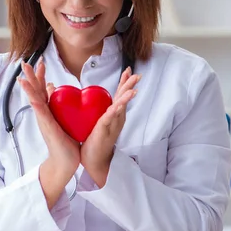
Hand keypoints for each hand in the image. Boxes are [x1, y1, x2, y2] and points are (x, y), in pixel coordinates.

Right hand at [17, 60, 80, 177]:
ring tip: (22, 76)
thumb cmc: (65, 139)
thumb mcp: (61, 117)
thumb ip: (56, 103)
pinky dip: (36, 104)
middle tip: (25, 62)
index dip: (40, 75)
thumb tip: (52, 87)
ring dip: (29, 88)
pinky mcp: (47, 128)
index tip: (41, 60)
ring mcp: (43, 120)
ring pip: (34, 100)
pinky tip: (33, 98)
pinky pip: (41, 113)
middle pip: (35, 91)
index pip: (42, 88)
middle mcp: (42, 113)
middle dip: (30, 76)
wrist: (64, 161)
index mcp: (47, 109)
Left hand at [80, 67, 140, 186]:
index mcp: (114, 114)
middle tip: (137, 75)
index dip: (124, 82)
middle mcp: (116, 119)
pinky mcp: (104, 131)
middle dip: (130, 86)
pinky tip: (117, 106)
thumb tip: (92, 97)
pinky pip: (109, 119)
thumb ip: (99, 109)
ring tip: (133, 89)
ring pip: (120, 108)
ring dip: (126, 98)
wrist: (94, 160)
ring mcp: (112, 125)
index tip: (128, 69)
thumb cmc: (95, 140)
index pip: (120, 95)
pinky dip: (114, 112)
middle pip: (124, 99)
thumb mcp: (98, 121)